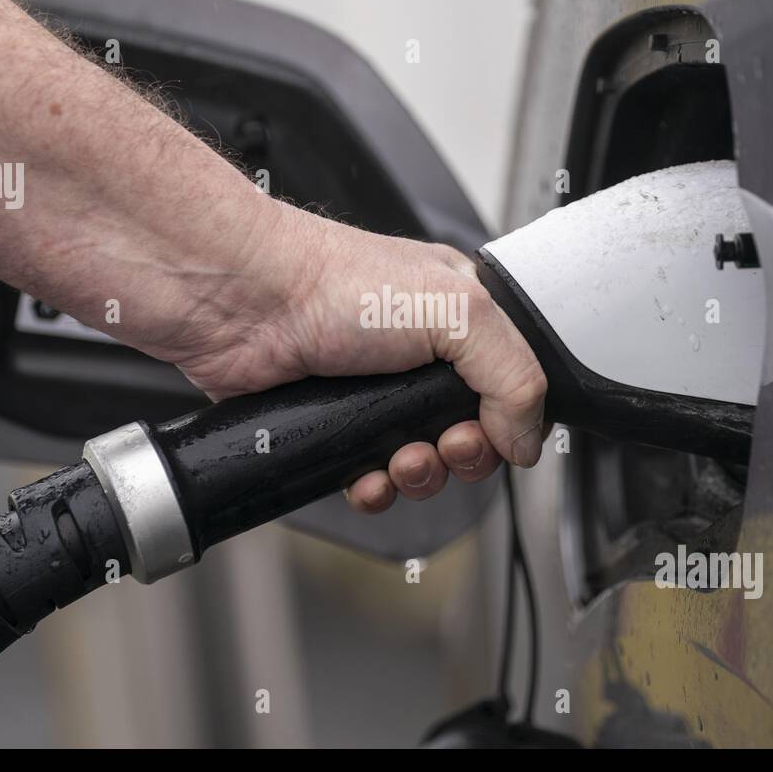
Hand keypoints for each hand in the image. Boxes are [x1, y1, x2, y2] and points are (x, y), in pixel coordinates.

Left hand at [142, 201, 547, 513]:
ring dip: (419, 475)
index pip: (510, 385)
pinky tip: (365, 476)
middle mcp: (419, 354)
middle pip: (470, 434)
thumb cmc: (332, 282)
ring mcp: (374, 393)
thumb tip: (528, 439)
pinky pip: (370, 478)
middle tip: (444, 444)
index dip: (509, 421)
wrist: (244, 305)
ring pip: (422, 462)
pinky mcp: (333, 426)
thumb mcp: (457, 312)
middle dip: (462, 454)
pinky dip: (374, 489)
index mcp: (458, 316)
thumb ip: (512, 375)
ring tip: (400, 459)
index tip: (491, 431)